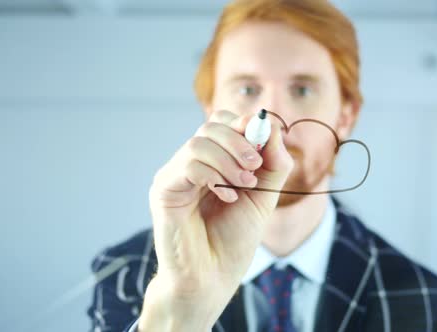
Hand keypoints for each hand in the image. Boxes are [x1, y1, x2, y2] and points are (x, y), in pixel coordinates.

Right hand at [138, 110, 292, 331]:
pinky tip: (226, 197)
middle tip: (255, 167)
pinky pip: (188, 165)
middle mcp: (191, 164)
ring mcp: (175, 175)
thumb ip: (272, 162)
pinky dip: (214, 176)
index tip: (262, 144)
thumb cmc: (234, 240)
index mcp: (213, 162)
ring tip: (244, 184)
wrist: (213, 277)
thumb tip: (271, 125)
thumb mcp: (264, 195)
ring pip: (200, 143)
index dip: (244, 126)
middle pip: (210, 126)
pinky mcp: (164, 189)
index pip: (223, 123)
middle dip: (239, 141)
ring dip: (229, 160)